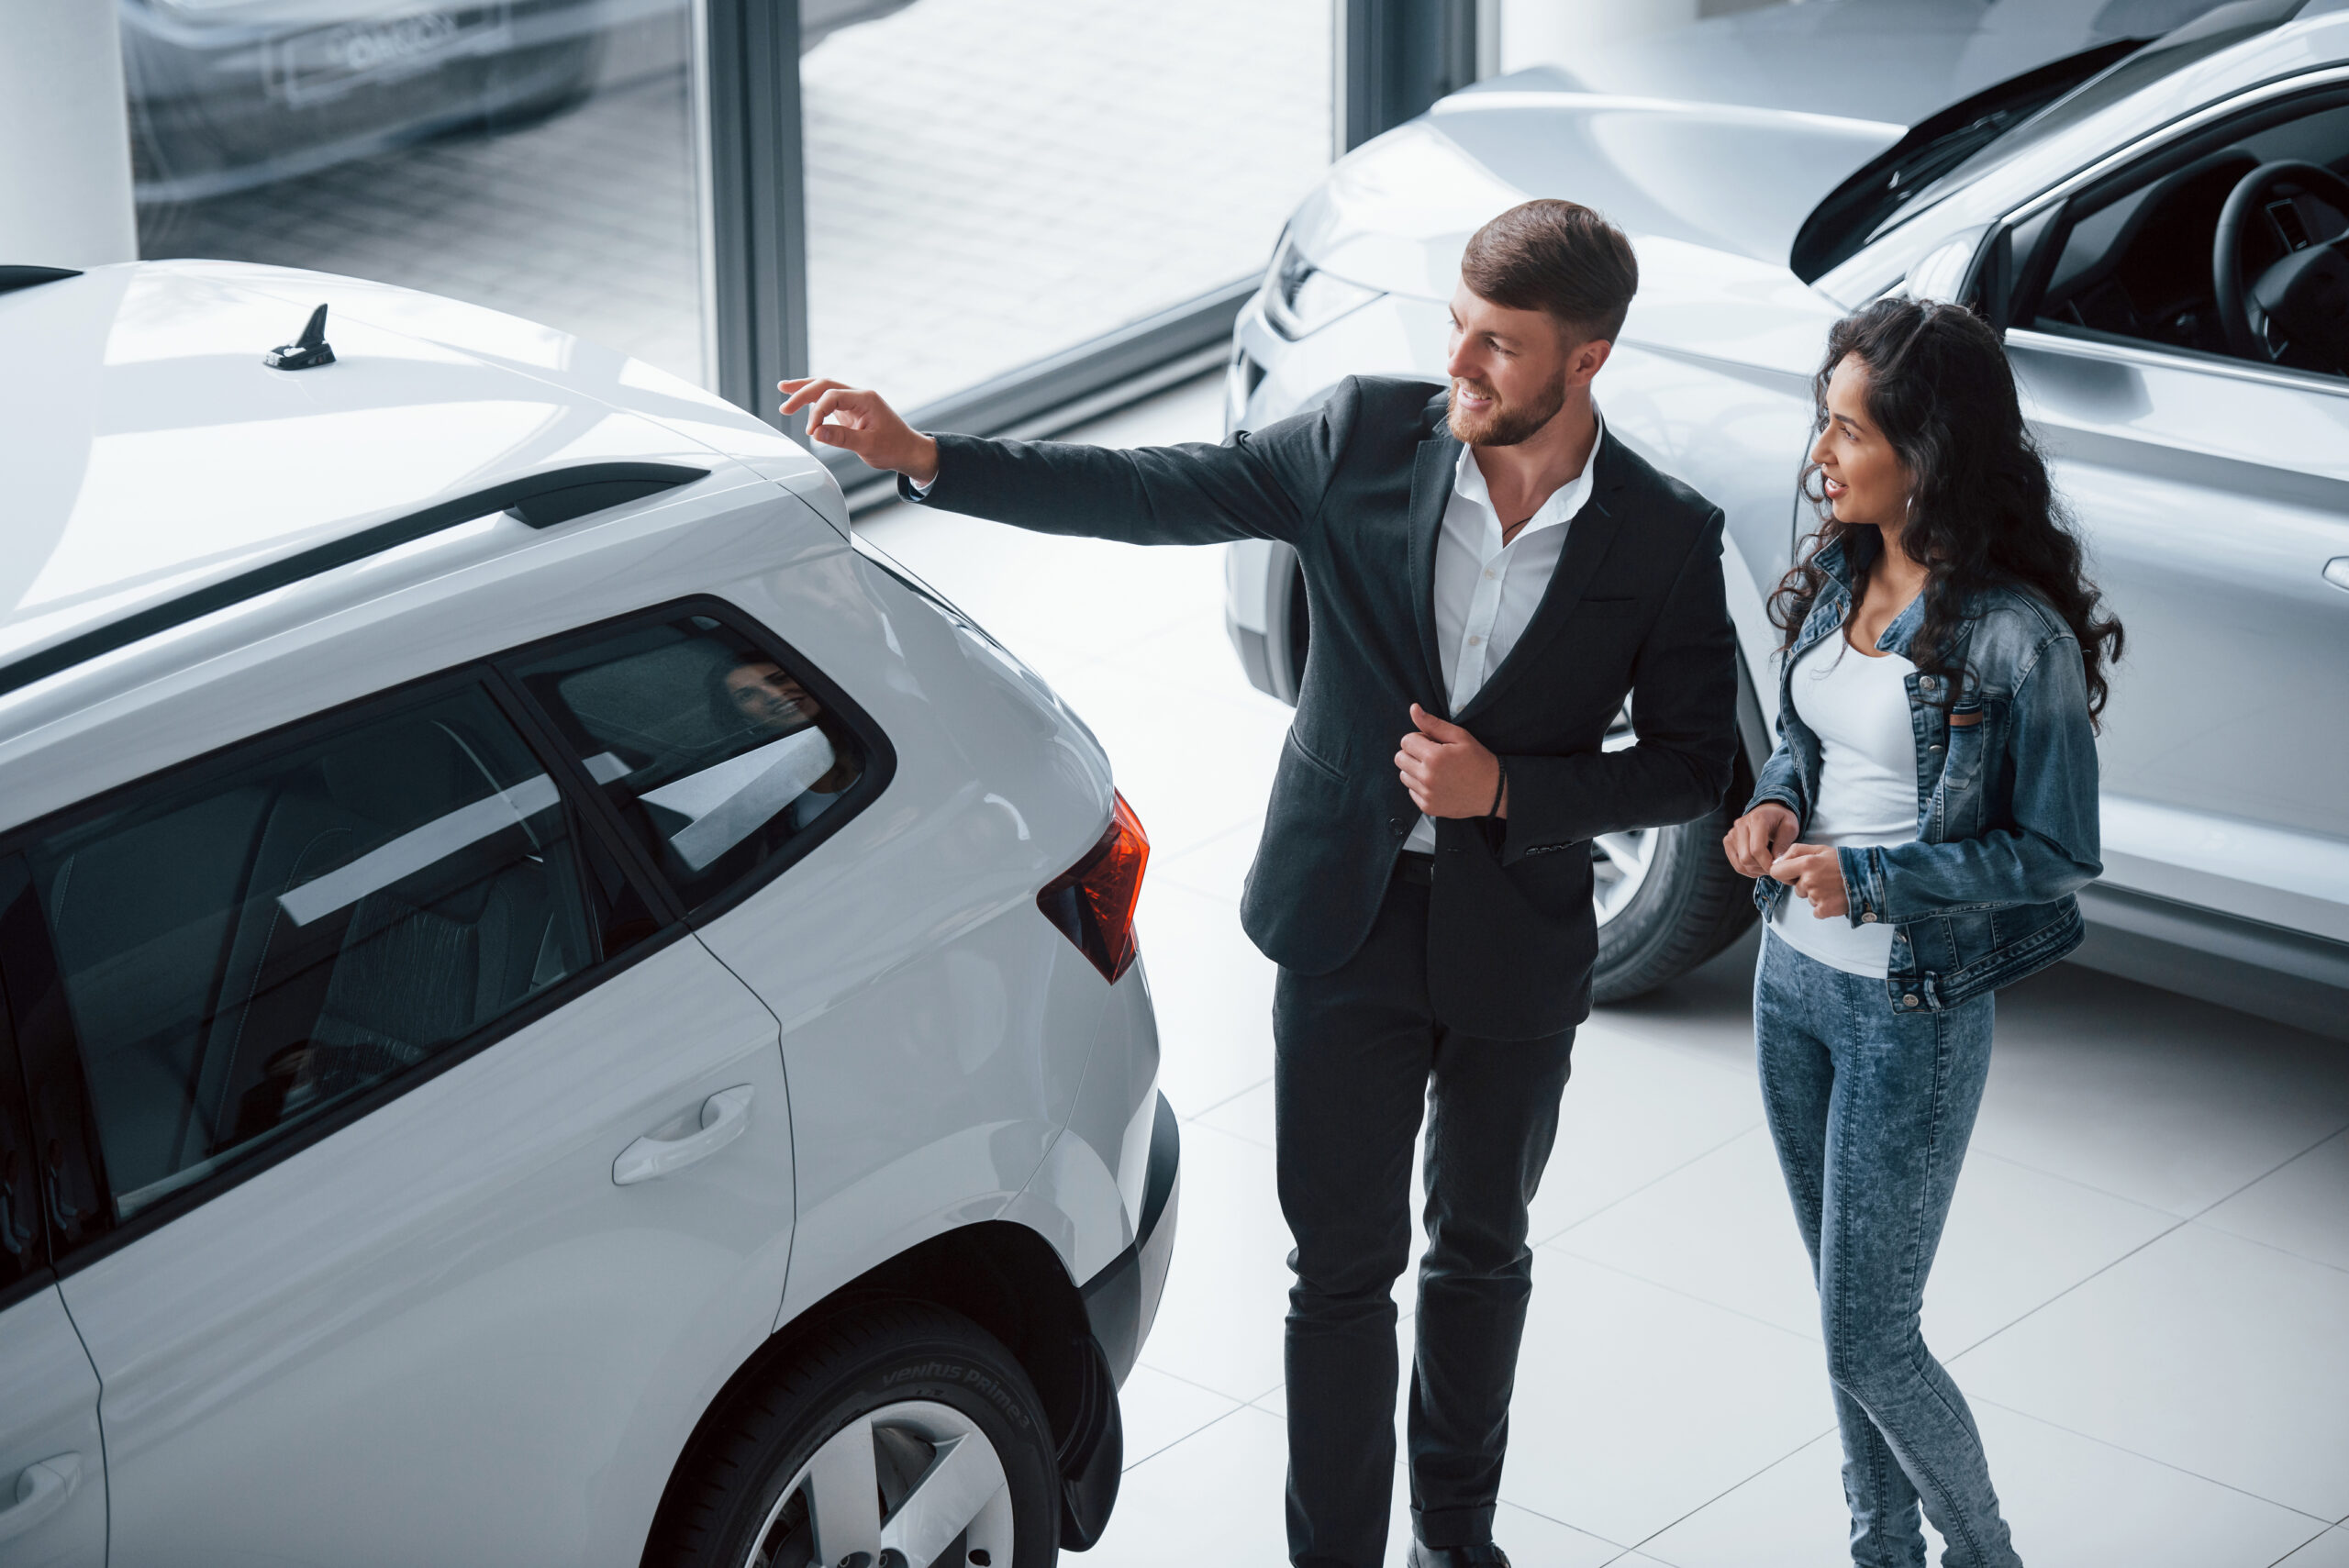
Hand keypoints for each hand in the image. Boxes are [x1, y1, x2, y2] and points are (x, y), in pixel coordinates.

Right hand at [777, 378, 940, 484]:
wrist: (909, 451)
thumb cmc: (894, 448)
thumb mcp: (868, 446)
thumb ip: (842, 438)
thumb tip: (816, 433)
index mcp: (865, 399)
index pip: (832, 396)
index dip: (817, 412)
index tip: (811, 432)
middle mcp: (859, 396)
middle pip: (825, 385)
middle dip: (802, 392)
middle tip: (784, 406)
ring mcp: (855, 402)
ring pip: (826, 389)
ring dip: (805, 390)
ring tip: (783, 390)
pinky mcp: (852, 411)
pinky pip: (829, 400)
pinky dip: (814, 401)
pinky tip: (802, 404)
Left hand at [1395, 704, 1503, 818]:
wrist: (1494, 791)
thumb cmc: (1478, 760)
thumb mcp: (1460, 736)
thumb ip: (1433, 723)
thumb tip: (1413, 708)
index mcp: (1434, 756)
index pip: (1406, 741)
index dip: (1419, 738)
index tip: (1433, 743)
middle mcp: (1427, 777)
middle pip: (1400, 758)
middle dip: (1413, 753)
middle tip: (1433, 755)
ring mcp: (1427, 794)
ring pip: (1403, 775)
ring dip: (1414, 770)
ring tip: (1435, 770)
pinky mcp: (1428, 807)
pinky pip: (1411, 791)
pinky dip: (1420, 786)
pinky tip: (1438, 783)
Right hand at [1722, 802, 1797, 876]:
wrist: (1768, 811)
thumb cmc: (1780, 820)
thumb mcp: (1790, 827)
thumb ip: (1783, 844)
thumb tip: (1775, 863)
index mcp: (1757, 820)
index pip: (1756, 849)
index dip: (1767, 863)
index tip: (1777, 868)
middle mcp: (1740, 826)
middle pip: (1746, 858)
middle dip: (1762, 868)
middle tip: (1773, 867)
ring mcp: (1732, 834)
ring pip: (1740, 864)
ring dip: (1755, 870)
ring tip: (1766, 866)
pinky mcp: (1728, 842)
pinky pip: (1736, 864)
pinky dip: (1748, 870)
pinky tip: (1758, 866)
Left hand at [1768, 842, 1849, 919]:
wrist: (1868, 879)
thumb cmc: (1842, 863)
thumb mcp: (1820, 849)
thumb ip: (1796, 851)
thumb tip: (1778, 861)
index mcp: (1806, 863)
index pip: (1777, 872)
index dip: (1783, 873)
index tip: (1792, 874)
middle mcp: (1809, 880)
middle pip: (1796, 888)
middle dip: (1805, 884)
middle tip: (1823, 878)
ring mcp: (1816, 896)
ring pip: (1807, 898)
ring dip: (1816, 895)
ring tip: (1831, 887)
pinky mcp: (1825, 909)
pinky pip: (1816, 911)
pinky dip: (1824, 907)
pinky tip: (1834, 897)